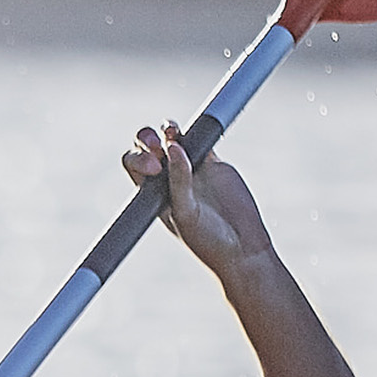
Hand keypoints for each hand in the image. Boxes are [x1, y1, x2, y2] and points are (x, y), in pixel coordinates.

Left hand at [125, 126, 271, 274]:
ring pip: (173, 139)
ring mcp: (190, 168)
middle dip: (147, 139)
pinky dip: (198, 132)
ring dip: (168, 131)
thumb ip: (179, 181)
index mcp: (152, 192)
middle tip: (158, 144)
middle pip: (148, 147)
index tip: (155, 168)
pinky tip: (199, 136)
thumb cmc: (206, 240)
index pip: (134, 165)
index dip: (139, 158)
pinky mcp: (213, 162)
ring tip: (172, 132)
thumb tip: (173, 146)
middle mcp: (167, 178)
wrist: (242, 245)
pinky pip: (201, 139)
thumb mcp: (186, 213)